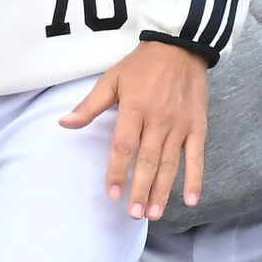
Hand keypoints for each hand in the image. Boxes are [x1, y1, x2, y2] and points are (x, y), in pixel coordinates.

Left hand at [59, 41, 207, 219]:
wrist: (179, 47)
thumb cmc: (141, 65)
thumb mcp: (111, 80)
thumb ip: (89, 106)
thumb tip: (64, 123)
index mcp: (134, 108)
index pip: (123, 146)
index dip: (117, 171)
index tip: (112, 194)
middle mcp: (158, 119)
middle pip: (147, 160)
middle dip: (140, 189)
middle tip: (133, 213)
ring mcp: (180, 125)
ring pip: (170, 163)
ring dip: (162, 190)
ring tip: (153, 213)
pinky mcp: (197, 127)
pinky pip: (197, 157)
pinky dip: (195, 179)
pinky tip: (189, 200)